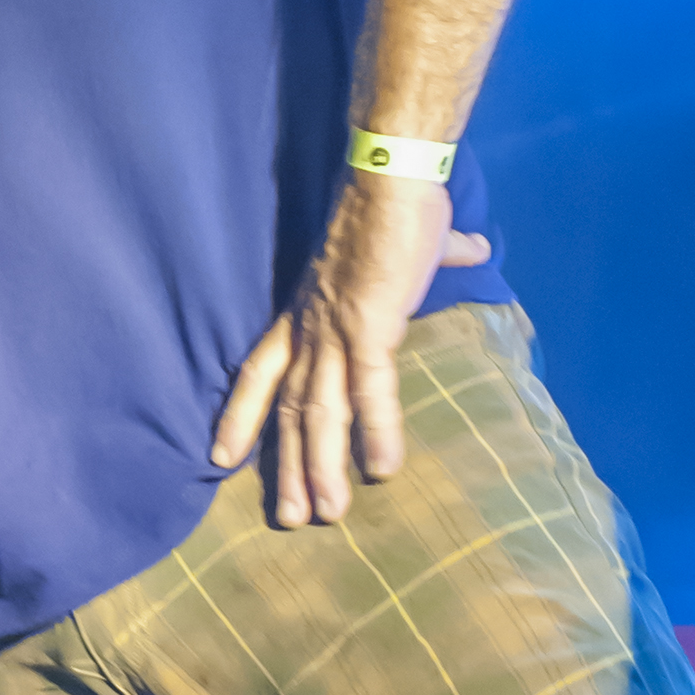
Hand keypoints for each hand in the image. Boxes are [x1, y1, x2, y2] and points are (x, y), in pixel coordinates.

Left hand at [212, 175, 491, 524]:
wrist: (393, 175)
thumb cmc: (396, 206)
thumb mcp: (406, 248)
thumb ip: (438, 257)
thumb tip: (473, 251)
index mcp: (306, 312)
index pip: (261, 371)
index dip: (241, 414)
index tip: (220, 455)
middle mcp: (310, 328)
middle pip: (291, 409)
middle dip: (286, 466)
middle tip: (289, 519)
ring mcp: (335, 330)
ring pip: (322, 413)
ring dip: (322, 466)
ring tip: (327, 515)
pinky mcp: (370, 326)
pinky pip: (371, 390)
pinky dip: (377, 432)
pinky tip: (384, 470)